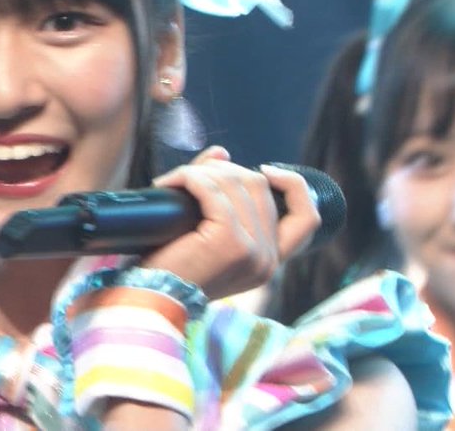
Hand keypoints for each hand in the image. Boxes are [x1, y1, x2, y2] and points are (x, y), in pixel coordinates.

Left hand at [141, 146, 320, 298]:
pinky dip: (188, 178)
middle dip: (223, 171)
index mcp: (268, 261)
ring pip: (236, 183)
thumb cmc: (168, 269)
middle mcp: (268, 259)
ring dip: (200, 173)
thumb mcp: (201, 231)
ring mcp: (253, 251)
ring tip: (172, 182)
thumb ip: (216, 193)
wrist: (147, 301)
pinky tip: (168, 184)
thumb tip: (221, 152)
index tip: (264, 169)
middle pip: (259, 187)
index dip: (293, 185)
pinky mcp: (230, 243)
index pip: (307, 218)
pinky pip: (212, 191)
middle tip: (188, 177)